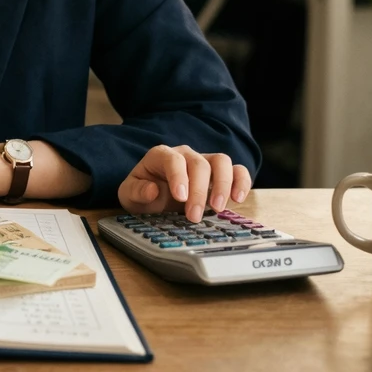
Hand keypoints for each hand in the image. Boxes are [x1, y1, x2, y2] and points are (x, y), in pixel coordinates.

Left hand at [117, 145, 250, 222]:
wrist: (153, 197)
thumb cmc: (142, 193)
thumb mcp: (130, 195)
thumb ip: (137, 191)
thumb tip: (152, 190)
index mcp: (161, 155)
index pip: (173, 159)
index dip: (178, 176)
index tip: (180, 197)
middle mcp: (185, 155)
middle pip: (199, 164)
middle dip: (199, 191)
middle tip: (194, 216)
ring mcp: (204, 162)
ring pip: (222, 161)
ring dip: (223, 184)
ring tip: (218, 208)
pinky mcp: (220, 174)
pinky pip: (237, 170)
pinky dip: (242, 182)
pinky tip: (238, 199)